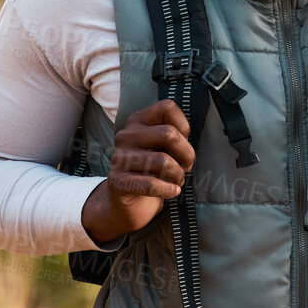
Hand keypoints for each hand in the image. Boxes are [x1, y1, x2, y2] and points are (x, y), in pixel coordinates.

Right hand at [81, 99, 195, 243]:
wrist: (126, 200)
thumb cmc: (150, 170)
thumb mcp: (160, 146)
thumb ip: (172, 136)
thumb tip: (189, 139)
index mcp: (138, 121)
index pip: (167, 107)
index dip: (184, 125)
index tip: (184, 142)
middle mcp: (126, 136)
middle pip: (169, 134)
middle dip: (187, 154)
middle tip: (186, 166)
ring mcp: (119, 158)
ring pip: (164, 161)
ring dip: (178, 175)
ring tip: (177, 180)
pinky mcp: (118, 181)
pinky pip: (152, 184)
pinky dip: (169, 189)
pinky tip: (173, 191)